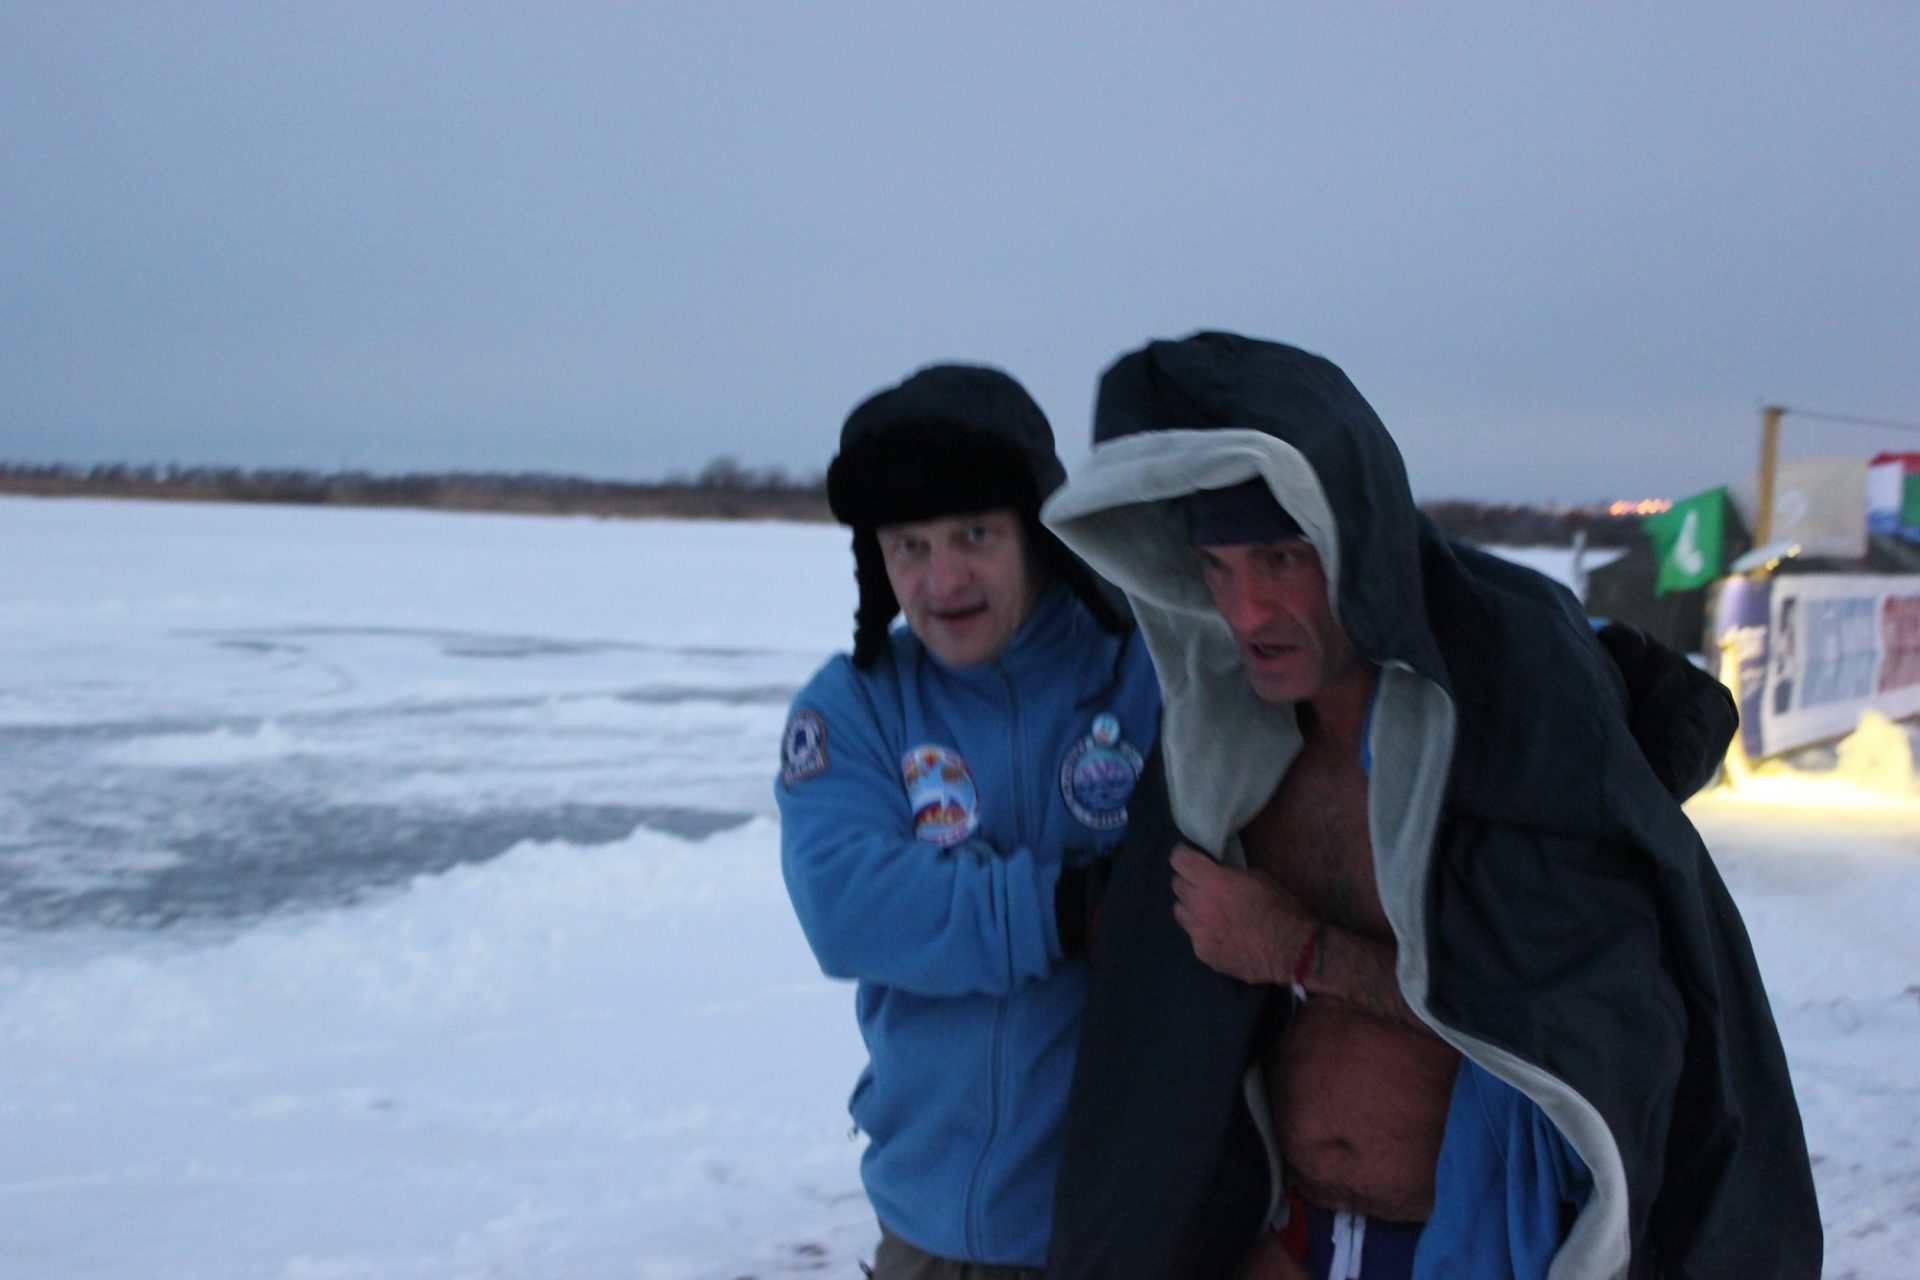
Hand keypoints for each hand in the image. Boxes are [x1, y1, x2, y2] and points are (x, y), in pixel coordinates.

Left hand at [1169, 844, 1315, 984]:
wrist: (1291, 951)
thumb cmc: (1280, 909)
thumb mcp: (1258, 878)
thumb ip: (1229, 875)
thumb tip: (1217, 875)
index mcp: (1214, 883)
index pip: (1180, 861)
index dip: (1182, 856)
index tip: (1185, 856)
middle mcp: (1199, 906)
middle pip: (1177, 886)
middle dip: (1188, 881)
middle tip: (1202, 884)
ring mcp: (1198, 932)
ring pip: (1179, 911)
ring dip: (1190, 906)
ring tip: (1207, 910)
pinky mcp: (1202, 952)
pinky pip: (1193, 935)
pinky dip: (1202, 930)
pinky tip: (1219, 934)